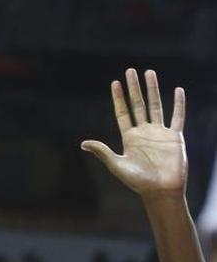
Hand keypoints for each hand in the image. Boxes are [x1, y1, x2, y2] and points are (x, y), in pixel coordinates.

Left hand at [82, 69, 186, 199]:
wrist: (161, 191)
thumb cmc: (138, 181)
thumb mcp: (116, 164)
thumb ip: (102, 152)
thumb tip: (83, 144)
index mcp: (129, 137)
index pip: (123, 112)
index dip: (119, 98)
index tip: (115, 83)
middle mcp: (144, 132)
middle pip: (138, 104)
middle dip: (134, 88)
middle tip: (131, 70)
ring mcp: (159, 133)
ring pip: (156, 106)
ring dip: (153, 89)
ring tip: (150, 73)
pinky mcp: (175, 137)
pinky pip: (178, 117)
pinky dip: (179, 104)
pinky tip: (178, 90)